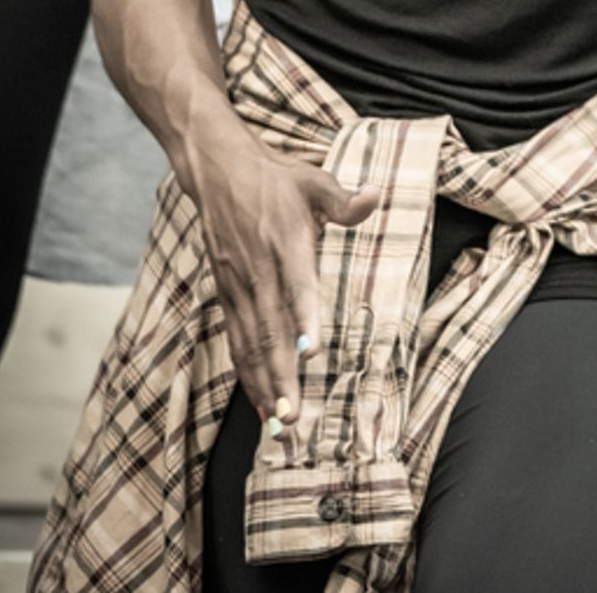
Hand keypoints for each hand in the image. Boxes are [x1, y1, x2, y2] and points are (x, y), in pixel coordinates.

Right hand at [191, 133, 377, 427]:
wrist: (219, 172)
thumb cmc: (275, 179)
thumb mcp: (313, 181)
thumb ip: (344, 200)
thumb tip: (377, 195)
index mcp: (284, 243)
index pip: (296, 285)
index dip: (303, 318)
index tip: (311, 351)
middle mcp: (259, 271)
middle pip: (270, 330)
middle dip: (281, 376)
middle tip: (294, 418)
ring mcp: (239, 286)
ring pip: (251, 344)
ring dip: (264, 385)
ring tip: (279, 424)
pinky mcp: (226, 294)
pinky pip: (237, 341)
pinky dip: (247, 373)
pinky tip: (261, 402)